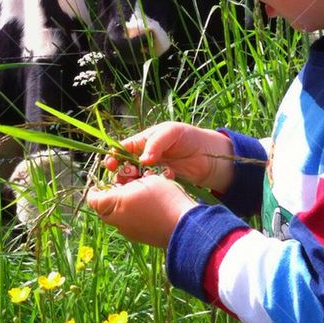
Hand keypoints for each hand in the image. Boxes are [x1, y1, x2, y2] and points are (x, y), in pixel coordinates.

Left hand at [86, 173, 198, 247]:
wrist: (184, 226)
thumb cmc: (163, 198)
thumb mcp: (145, 181)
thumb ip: (127, 183)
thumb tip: (117, 189)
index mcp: (114, 206)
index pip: (94, 199)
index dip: (96, 188)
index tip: (102, 181)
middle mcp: (118, 222)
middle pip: (106, 207)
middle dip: (112, 194)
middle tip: (123, 183)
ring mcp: (130, 232)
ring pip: (119, 215)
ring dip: (123, 203)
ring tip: (139, 192)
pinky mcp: (141, 237)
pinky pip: (131, 222)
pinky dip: (134, 212)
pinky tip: (148, 204)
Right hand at [107, 122, 233, 192]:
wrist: (211, 157)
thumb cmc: (189, 138)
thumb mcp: (171, 132)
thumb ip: (155, 143)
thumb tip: (142, 160)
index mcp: (141, 143)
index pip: (120, 150)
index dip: (113, 158)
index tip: (112, 164)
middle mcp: (143, 159)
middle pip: (123, 169)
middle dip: (123, 174)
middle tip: (132, 176)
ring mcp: (151, 174)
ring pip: (134, 182)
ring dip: (137, 183)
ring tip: (148, 179)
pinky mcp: (160, 186)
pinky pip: (149, 190)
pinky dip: (151, 189)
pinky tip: (162, 184)